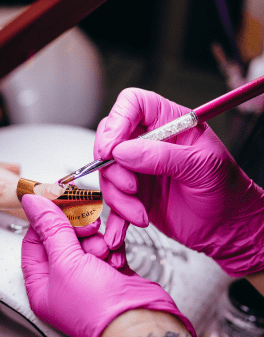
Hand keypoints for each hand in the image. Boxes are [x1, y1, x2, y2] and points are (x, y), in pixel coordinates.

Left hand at [21, 194, 194, 336]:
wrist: (140, 324)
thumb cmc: (98, 308)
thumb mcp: (66, 262)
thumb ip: (51, 228)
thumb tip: (33, 203)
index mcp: (41, 284)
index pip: (33, 241)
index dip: (44, 220)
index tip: (56, 201)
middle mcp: (62, 280)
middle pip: (62, 238)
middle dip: (77, 230)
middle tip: (89, 227)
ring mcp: (87, 275)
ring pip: (86, 240)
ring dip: (97, 241)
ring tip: (104, 251)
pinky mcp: (109, 270)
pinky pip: (106, 246)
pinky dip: (113, 248)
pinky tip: (116, 260)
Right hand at [94, 88, 263, 276]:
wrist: (227, 228)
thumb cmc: (227, 191)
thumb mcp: (203, 167)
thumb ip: (163, 156)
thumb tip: (123, 151)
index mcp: (170, 123)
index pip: (133, 105)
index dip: (117, 122)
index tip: (111, 149)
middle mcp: (149, 143)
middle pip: (110, 140)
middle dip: (113, 168)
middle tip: (131, 187)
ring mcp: (139, 169)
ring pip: (108, 174)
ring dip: (118, 198)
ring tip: (139, 213)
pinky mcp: (134, 194)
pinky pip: (113, 200)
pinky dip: (115, 217)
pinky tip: (121, 231)